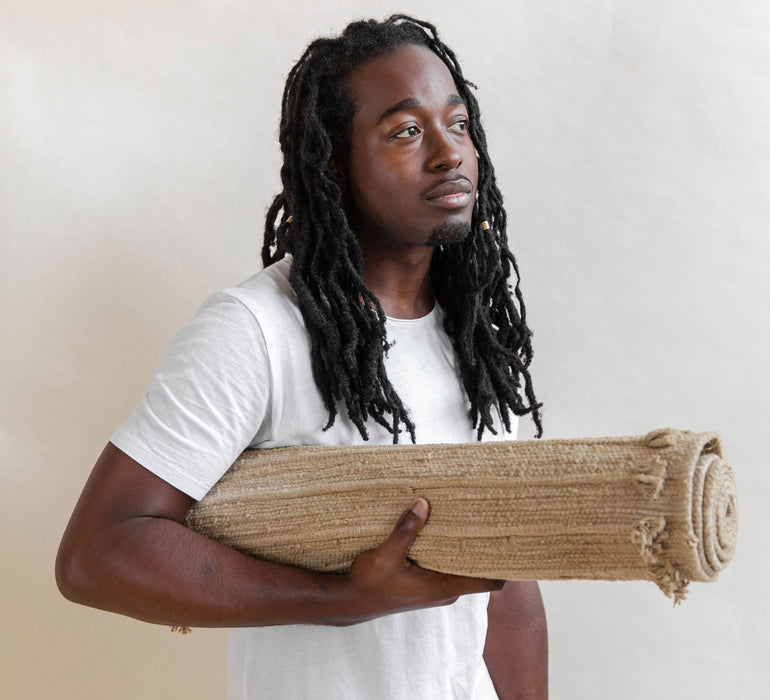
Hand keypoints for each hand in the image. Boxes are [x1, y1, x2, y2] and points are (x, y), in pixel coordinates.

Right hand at [343, 498, 504, 623]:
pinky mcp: (426, 583)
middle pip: (479, 569)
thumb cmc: (368, 584)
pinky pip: (448, 565)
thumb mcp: (384, 556)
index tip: (511, 540)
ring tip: (469, 517)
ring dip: (465, 546)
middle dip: (485, 546)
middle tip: (491, 517)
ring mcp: (436, 587)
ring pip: (462, 566)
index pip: (491, 582)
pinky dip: (450, 549)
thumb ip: (404, 531)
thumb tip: (423, 503)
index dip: (505, 564)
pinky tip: (445, 528)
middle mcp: (445, 589)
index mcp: (443, 587)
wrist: (351, 601)